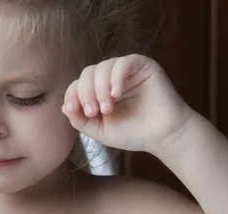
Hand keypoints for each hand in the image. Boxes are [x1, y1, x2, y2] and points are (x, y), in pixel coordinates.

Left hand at [62, 54, 193, 154]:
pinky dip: (116, 77)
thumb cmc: (132, 133)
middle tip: (95, 112)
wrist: (162, 136)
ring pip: (102, 67)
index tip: (75, 110)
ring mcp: (126, 70)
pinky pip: (123, 63)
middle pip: (87, 73)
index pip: (78, 85)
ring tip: (108, 108)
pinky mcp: (143, 65)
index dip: (73, 95)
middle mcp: (110, 77)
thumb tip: (65, 105)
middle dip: (86, 93)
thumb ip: (80, 120)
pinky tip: (117, 94)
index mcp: (98, 90)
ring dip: (100, 88)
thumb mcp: (99, 130)